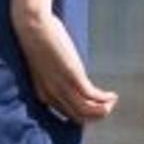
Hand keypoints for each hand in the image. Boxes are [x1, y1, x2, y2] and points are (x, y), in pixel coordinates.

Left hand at [14, 6, 117, 122]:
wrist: (31, 25)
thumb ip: (54, 74)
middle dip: (96, 116)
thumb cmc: (37, 40)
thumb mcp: (44, 64)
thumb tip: (67, 73)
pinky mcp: (73, 76)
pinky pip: (92, 97)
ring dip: (103, 110)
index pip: (66, 115)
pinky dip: (105, 99)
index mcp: (43, 95)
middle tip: (107, 106)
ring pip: (87, 112)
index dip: (83, 115)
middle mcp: (52, 95)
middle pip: (78, 118)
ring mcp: (62, 87)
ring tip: (111, 100)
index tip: (95, 108)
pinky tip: (112, 95)